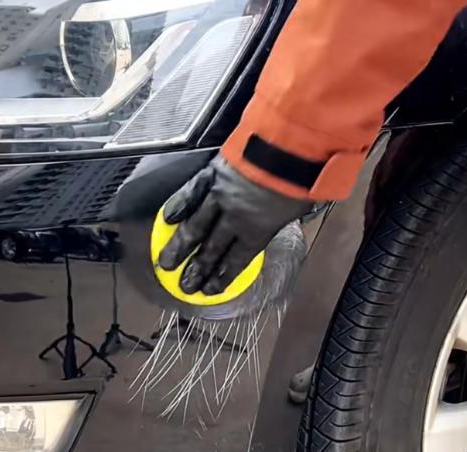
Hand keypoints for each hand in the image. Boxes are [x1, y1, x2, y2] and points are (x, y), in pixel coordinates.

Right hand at [158, 155, 312, 294]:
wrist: (289, 148)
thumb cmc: (300, 177)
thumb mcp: (298, 207)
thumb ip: (279, 219)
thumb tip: (274, 221)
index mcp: (258, 230)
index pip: (237, 259)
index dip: (223, 276)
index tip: (211, 289)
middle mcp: (235, 218)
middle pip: (213, 248)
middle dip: (198, 269)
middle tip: (184, 285)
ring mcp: (220, 196)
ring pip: (196, 225)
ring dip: (181, 246)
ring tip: (166, 263)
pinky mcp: (213, 174)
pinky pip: (192, 192)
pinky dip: (179, 206)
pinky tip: (168, 220)